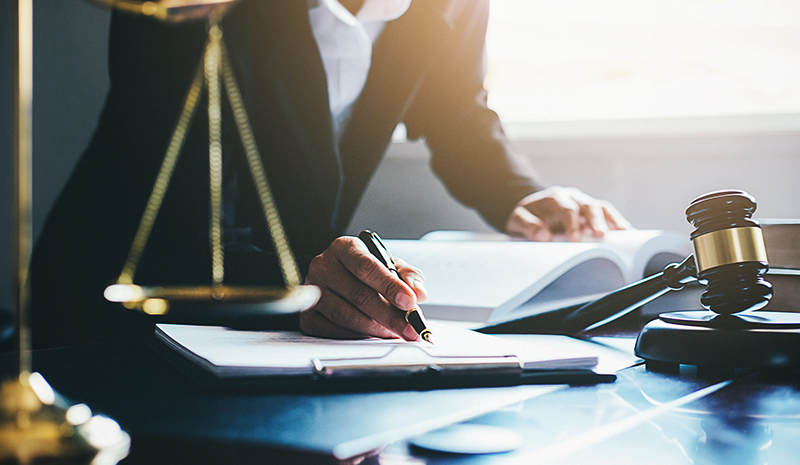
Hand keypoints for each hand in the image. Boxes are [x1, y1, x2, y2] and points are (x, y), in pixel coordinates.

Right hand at [299, 236, 428, 339]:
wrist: (334, 278)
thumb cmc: (363, 271)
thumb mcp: (388, 264)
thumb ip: (407, 276)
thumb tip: (419, 293)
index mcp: (344, 248)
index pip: (367, 267)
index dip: (390, 286)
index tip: (410, 302)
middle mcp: (323, 266)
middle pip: (358, 295)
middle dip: (389, 315)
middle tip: (410, 328)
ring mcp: (312, 292)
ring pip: (346, 316)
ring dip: (375, 329)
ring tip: (394, 333)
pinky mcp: (307, 316)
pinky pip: (335, 331)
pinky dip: (358, 336)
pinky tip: (373, 336)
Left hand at [505, 186, 631, 241]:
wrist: (530, 211)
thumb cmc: (525, 217)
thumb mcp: (516, 221)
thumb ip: (526, 225)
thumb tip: (543, 236)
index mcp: (554, 198)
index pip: (566, 208)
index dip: (571, 223)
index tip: (574, 239)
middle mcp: (572, 197)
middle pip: (588, 205)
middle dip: (595, 221)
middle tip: (600, 236)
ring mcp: (583, 204)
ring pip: (601, 208)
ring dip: (612, 221)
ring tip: (623, 234)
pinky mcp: (591, 213)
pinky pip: (607, 214)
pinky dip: (616, 223)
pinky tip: (626, 233)